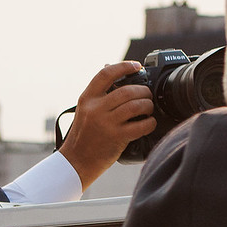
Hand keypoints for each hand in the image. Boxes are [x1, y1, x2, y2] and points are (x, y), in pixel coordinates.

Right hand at [60, 62, 156, 189]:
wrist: (76, 161)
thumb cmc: (84, 135)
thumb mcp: (85, 110)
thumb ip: (98, 94)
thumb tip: (111, 70)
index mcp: (87, 98)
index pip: (105, 74)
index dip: (123, 66)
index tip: (136, 66)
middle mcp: (95, 108)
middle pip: (127, 90)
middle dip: (144, 91)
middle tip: (147, 95)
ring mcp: (106, 123)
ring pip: (136, 106)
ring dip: (148, 106)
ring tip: (148, 109)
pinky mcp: (117, 137)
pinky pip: (142, 125)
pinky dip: (151, 123)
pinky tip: (149, 122)